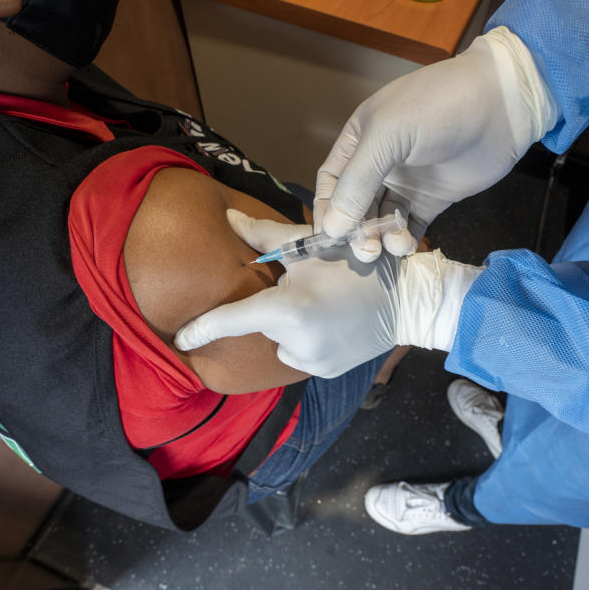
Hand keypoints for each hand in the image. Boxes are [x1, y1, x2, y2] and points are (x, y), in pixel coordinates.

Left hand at [174, 210, 483, 377]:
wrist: (409, 299)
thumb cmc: (358, 262)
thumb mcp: (311, 245)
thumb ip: (263, 237)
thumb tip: (228, 218)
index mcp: (287, 307)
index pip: (230, 320)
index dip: (201, 329)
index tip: (179, 341)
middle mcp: (296, 341)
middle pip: (262, 323)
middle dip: (275, 306)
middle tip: (309, 288)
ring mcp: (312, 361)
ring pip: (280, 340)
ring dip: (291, 325)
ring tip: (324, 307)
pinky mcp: (325, 371)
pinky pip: (300, 354)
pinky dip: (308, 341)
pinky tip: (333, 325)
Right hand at [315, 26, 558, 260]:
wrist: (501, 106)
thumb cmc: (439, 106)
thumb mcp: (388, 136)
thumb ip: (358, 181)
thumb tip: (333, 226)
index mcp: (360, 139)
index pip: (332, 182)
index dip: (328, 210)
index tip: (329, 237)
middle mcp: (380, 163)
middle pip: (355, 207)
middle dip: (356, 230)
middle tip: (366, 250)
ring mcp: (407, 182)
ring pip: (381, 220)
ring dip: (381, 237)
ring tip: (392, 246)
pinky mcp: (432, 199)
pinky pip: (410, 226)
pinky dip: (404, 240)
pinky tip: (406, 246)